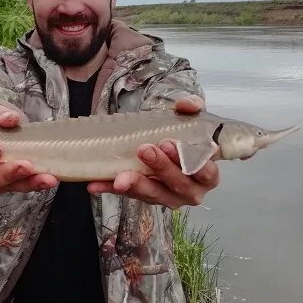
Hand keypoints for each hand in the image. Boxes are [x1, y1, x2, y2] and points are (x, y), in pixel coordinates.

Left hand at [87, 96, 219, 207]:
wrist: (166, 144)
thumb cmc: (184, 136)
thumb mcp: (190, 118)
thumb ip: (192, 107)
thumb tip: (186, 105)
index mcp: (207, 174)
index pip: (205, 172)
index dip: (189, 162)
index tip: (170, 144)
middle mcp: (191, 190)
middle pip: (178, 185)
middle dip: (161, 168)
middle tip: (145, 150)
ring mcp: (168, 197)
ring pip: (154, 195)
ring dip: (136, 184)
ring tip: (120, 177)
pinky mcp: (146, 197)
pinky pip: (129, 194)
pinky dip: (111, 188)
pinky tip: (95, 184)